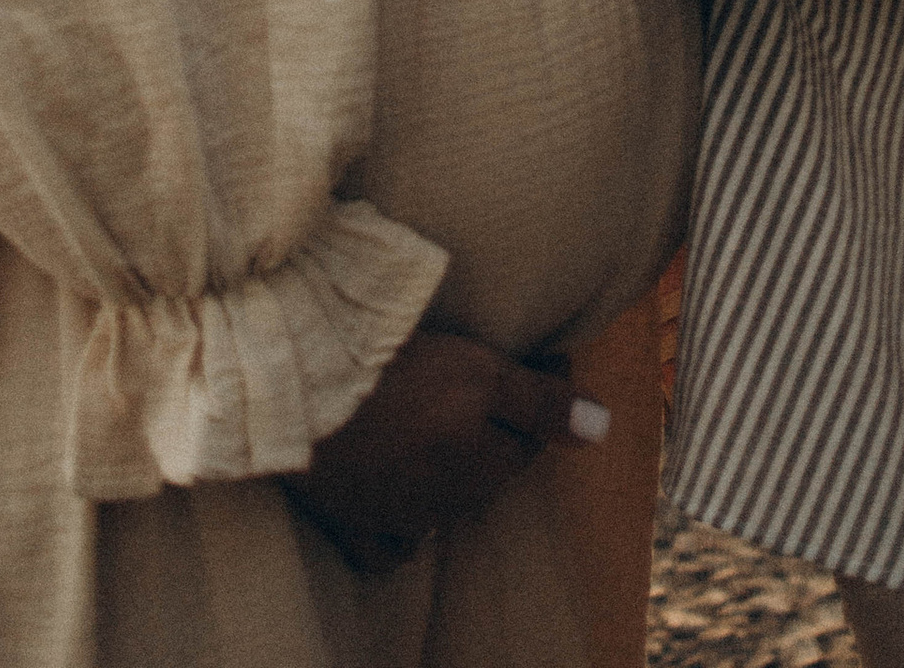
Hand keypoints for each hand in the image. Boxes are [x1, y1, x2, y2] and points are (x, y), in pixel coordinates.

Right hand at [284, 330, 585, 575]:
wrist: (302, 397)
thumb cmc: (397, 375)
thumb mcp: (481, 374)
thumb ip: (541, 403)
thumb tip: (601, 428)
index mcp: (479, 464)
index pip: (528, 440)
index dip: (536, 398)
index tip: (539, 358)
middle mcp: (444, 501)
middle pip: (484, 472)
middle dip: (493, 436)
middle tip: (484, 387)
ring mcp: (394, 518)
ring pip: (441, 506)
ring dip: (449, 475)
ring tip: (439, 430)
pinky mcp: (349, 523)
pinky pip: (388, 544)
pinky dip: (400, 530)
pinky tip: (401, 502)